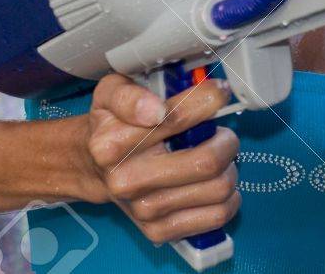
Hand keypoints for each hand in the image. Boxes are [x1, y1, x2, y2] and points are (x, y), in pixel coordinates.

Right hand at [82, 74, 239, 244]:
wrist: (94, 169)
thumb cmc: (112, 125)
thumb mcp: (110, 93)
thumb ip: (130, 95)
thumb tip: (156, 110)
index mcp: (112, 143)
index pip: (175, 118)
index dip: (208, 100)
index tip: (219, 92)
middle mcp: (127, 180)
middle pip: (206, 161)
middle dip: (227, 141)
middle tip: (222, 133)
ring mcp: (144, 210)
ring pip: (218, 188)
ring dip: (230, 167)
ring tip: (217, 157)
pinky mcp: (160, 231)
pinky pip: (217, 215)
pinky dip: (228, 197)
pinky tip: (214, 182)